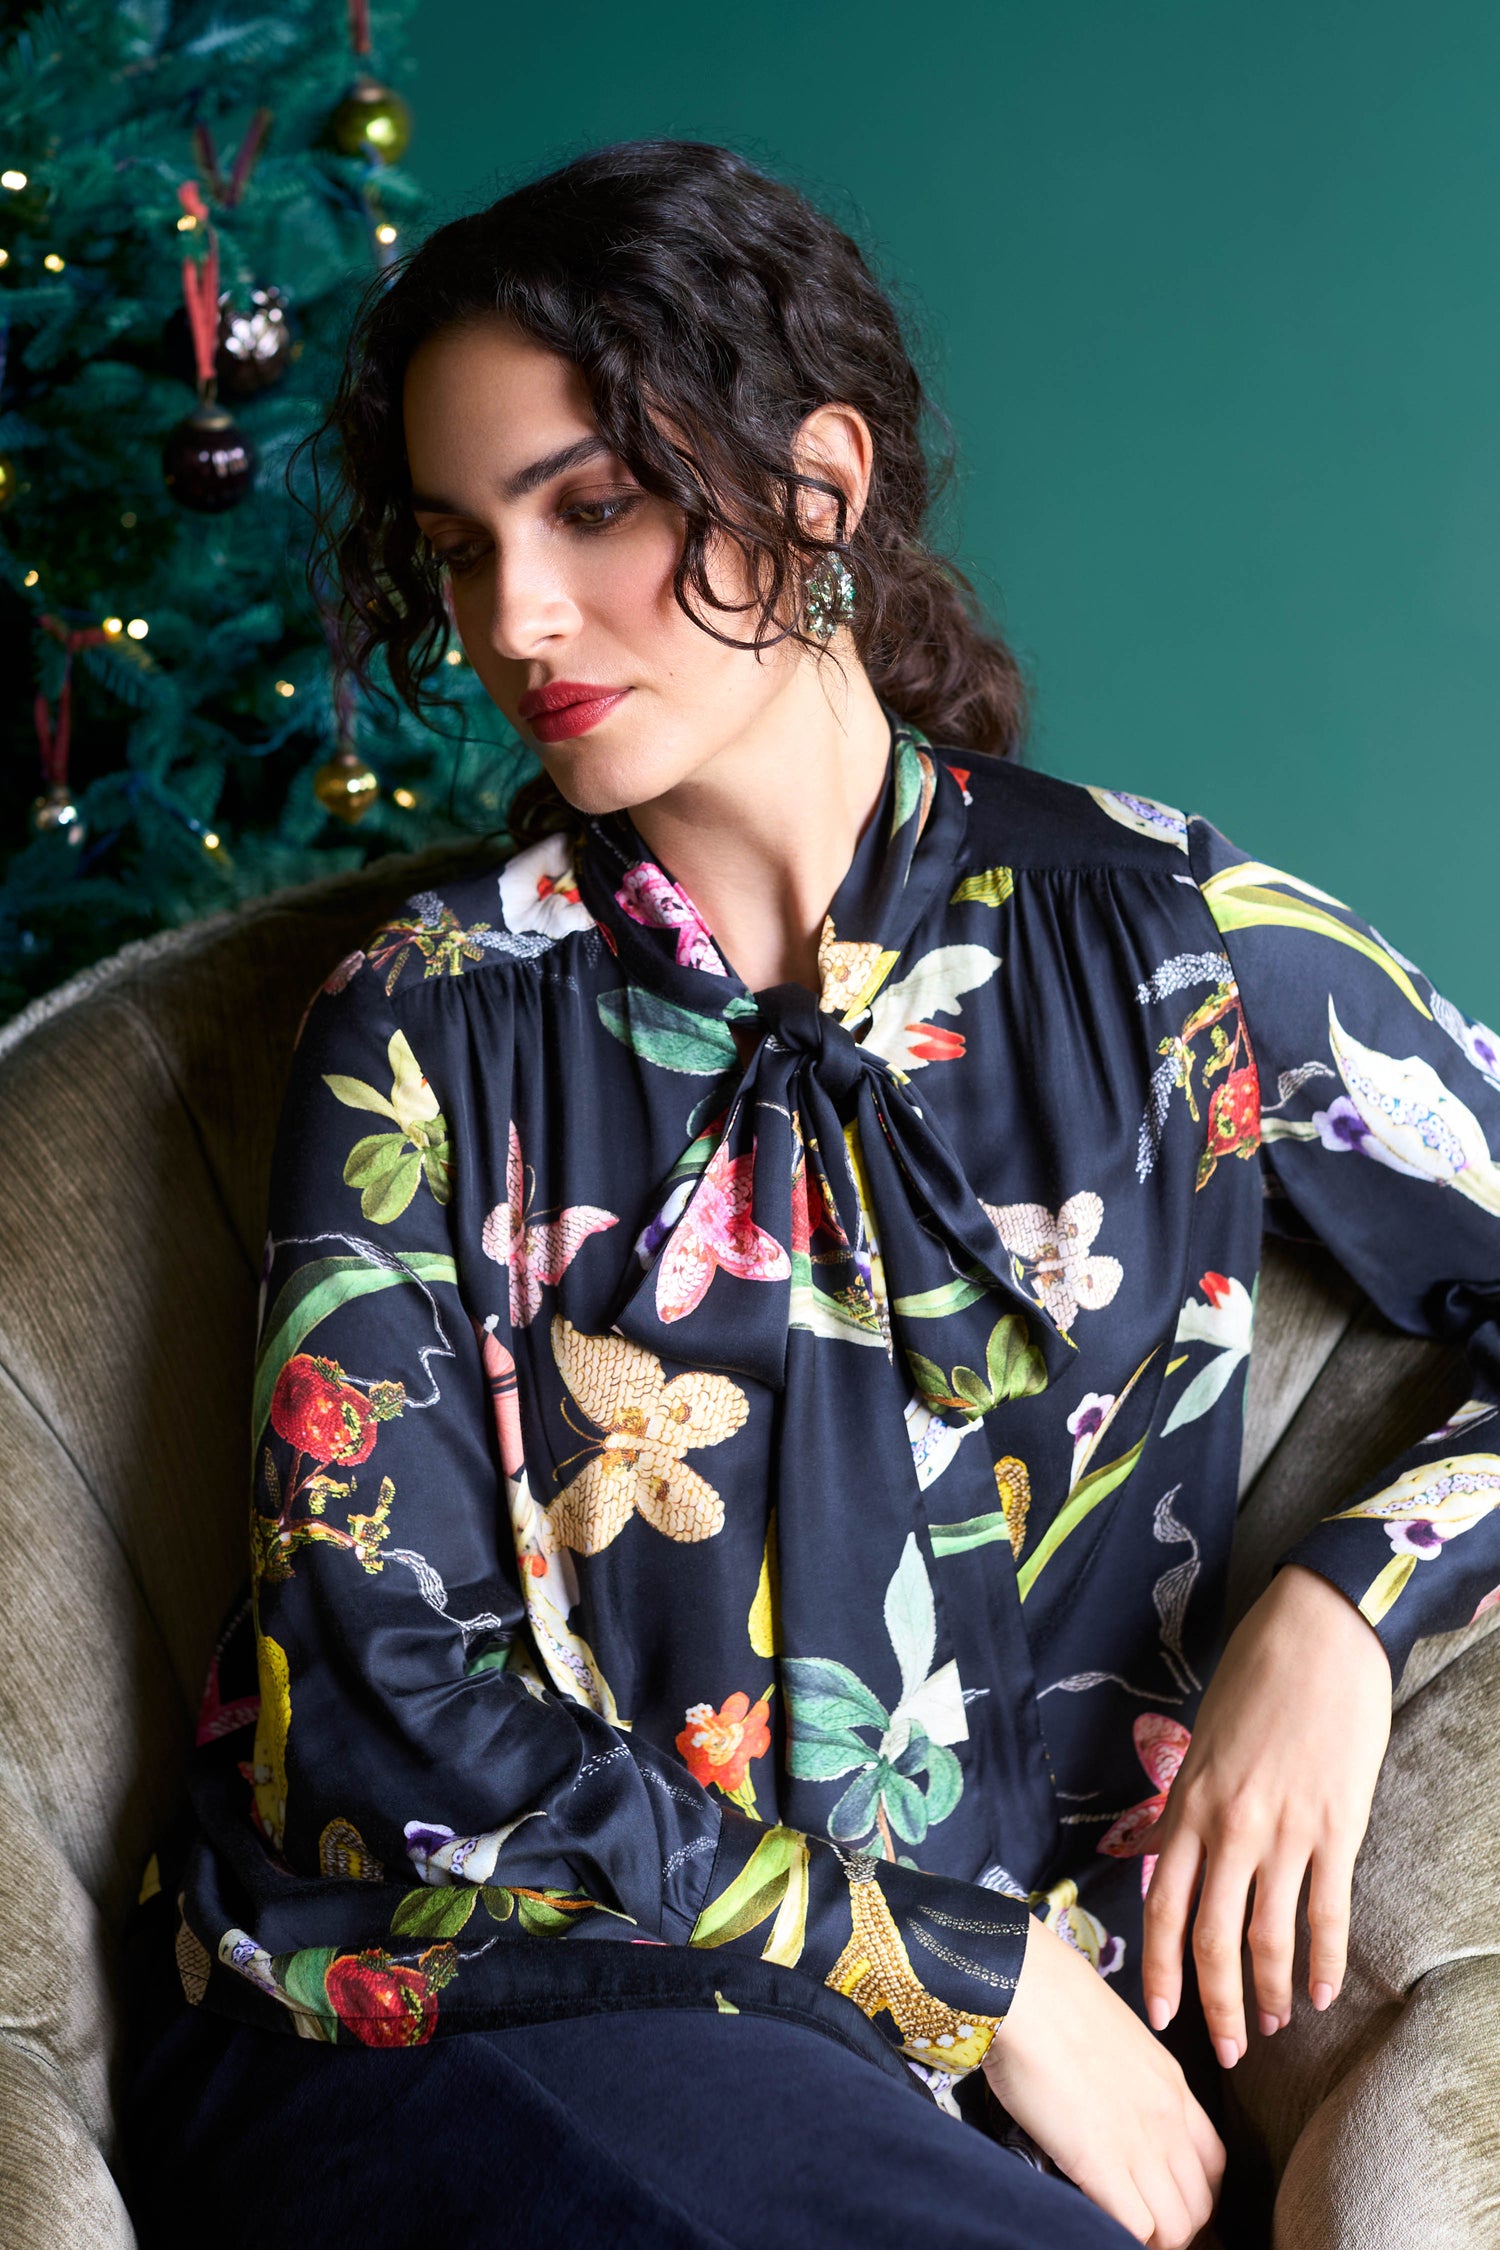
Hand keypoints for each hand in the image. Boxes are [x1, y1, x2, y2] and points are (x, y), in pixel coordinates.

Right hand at [984, 1912, 1224, 2246]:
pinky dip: (1123, 2236)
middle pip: (1200, 2205)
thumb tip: (1107, 2106)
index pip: (1214, 2166)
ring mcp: (1139, 2143)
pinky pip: (1138, 2229)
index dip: (1191, 2194)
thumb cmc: (1052, 1999)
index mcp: (1172, 2085)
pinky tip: (1097, 2221)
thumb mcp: (1112, 2037)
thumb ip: (1124, 2078)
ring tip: (1118, 2229)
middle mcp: (1168, 2118)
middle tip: (1137, 2224)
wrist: (1026, 1987)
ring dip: (1151, 2238)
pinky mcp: (1101, 2163)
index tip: (1161, 2200)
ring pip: (1176, 2228)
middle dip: (1174, 2227)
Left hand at [1139, 1561, 1391, 2065]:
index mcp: (1187, 1803)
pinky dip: (1322, 1961)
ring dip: (1267, 1994)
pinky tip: (1319, 1993)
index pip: (1163, 1907)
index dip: (1161, 1971)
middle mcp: (1229, 1825)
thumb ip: (1186, 1803)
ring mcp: (1284, 1830)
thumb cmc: (1255, 1677)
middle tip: (1224, 2052)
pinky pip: (1326, 1911)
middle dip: (1215, 2005)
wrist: (1317, 1633)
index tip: (1162, 2016)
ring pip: (1267, 1936)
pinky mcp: (1336, 1827)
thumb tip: (1166, 1851)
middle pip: (1212, 1939)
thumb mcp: (1202, 1740)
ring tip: (1270, 2028)